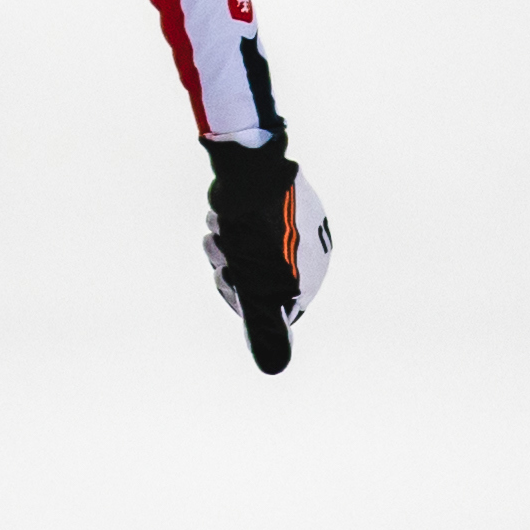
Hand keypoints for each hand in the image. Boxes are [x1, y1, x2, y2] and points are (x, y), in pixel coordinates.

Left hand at [206, 132, 328, 371]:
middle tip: (221, 251)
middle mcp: (307, 252)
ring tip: (218, 228)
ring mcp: (290, 227)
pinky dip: (228, 227)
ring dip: (224, 245)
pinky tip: (220, 215)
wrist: (248, 160)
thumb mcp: (257, 282)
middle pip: (256, 281)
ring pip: (245, 253)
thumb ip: (264, 325)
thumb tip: (274, 369)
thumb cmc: (254, 224)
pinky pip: (244, 228)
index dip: (243, 299)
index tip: (228, 281)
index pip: (275, 308)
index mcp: (311, 272)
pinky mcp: (270, 207)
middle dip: (231, 269)